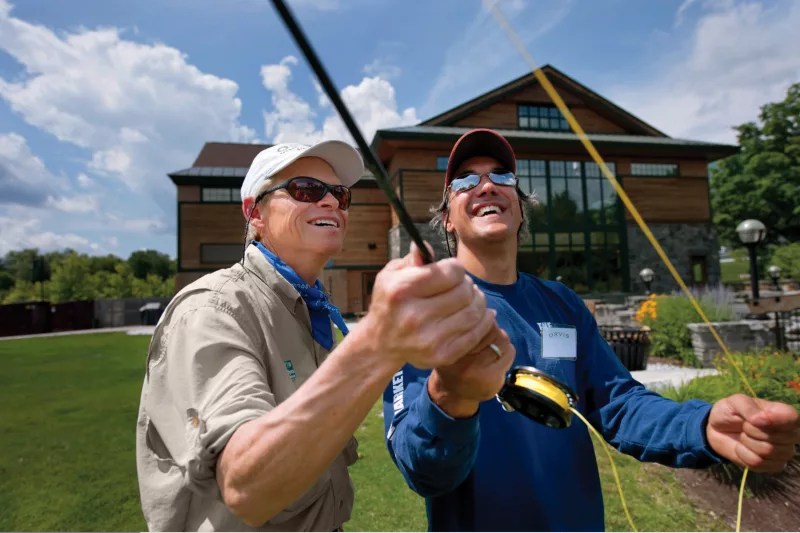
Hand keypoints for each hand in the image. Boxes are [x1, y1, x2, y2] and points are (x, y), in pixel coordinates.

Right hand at [358, 242, 494, 369]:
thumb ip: (412, 260)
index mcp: (402, 290)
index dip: (455, 268)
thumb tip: (428, 247)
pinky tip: (483, 313)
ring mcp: (430, 338)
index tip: (451, 271)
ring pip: (474, 312)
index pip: (451, 272)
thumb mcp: (391, 275)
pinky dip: (484, 320)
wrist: (381, 344)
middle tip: (463, 285)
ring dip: (478, 300)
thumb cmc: (389, 303)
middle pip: (465, 291)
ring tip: (472, 297)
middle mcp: (415, 315)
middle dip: (467, 284)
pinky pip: (476, 334)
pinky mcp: (442, 355)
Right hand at [428, 324, 514, 417]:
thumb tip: (485, 310)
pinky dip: (507, 350)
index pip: (472, 321)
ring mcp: (477, 370)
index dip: (480, 316)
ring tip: (492, 345)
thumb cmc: (451, 363)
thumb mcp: (448, 343)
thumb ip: (463, 327)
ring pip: (501, 339)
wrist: (452, 394)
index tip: (479, 317)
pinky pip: (509, 353)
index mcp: (447, 345)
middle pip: (489, 329)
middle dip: (491, 327)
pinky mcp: (493, 379)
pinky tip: (497, 356)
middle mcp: (461, 359)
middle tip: (487, 333)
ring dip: (500, 338)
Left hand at [706, 393, 799, 472]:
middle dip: (752, 430)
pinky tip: (742, 447)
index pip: (791, 417)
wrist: (719, 430)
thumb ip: (749, 408)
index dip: (774, 419)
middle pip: (777, 437)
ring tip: (744, 435)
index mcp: (784, 413)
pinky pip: (758, 463)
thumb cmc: (731, 411)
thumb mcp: (736, 402)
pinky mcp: (773, 465)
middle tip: (744, 425)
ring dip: (747, 442)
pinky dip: (743, 454)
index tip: (755, 419)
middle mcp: (790, 433)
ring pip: (767, 451)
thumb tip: (761, 419)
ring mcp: (784, 451)